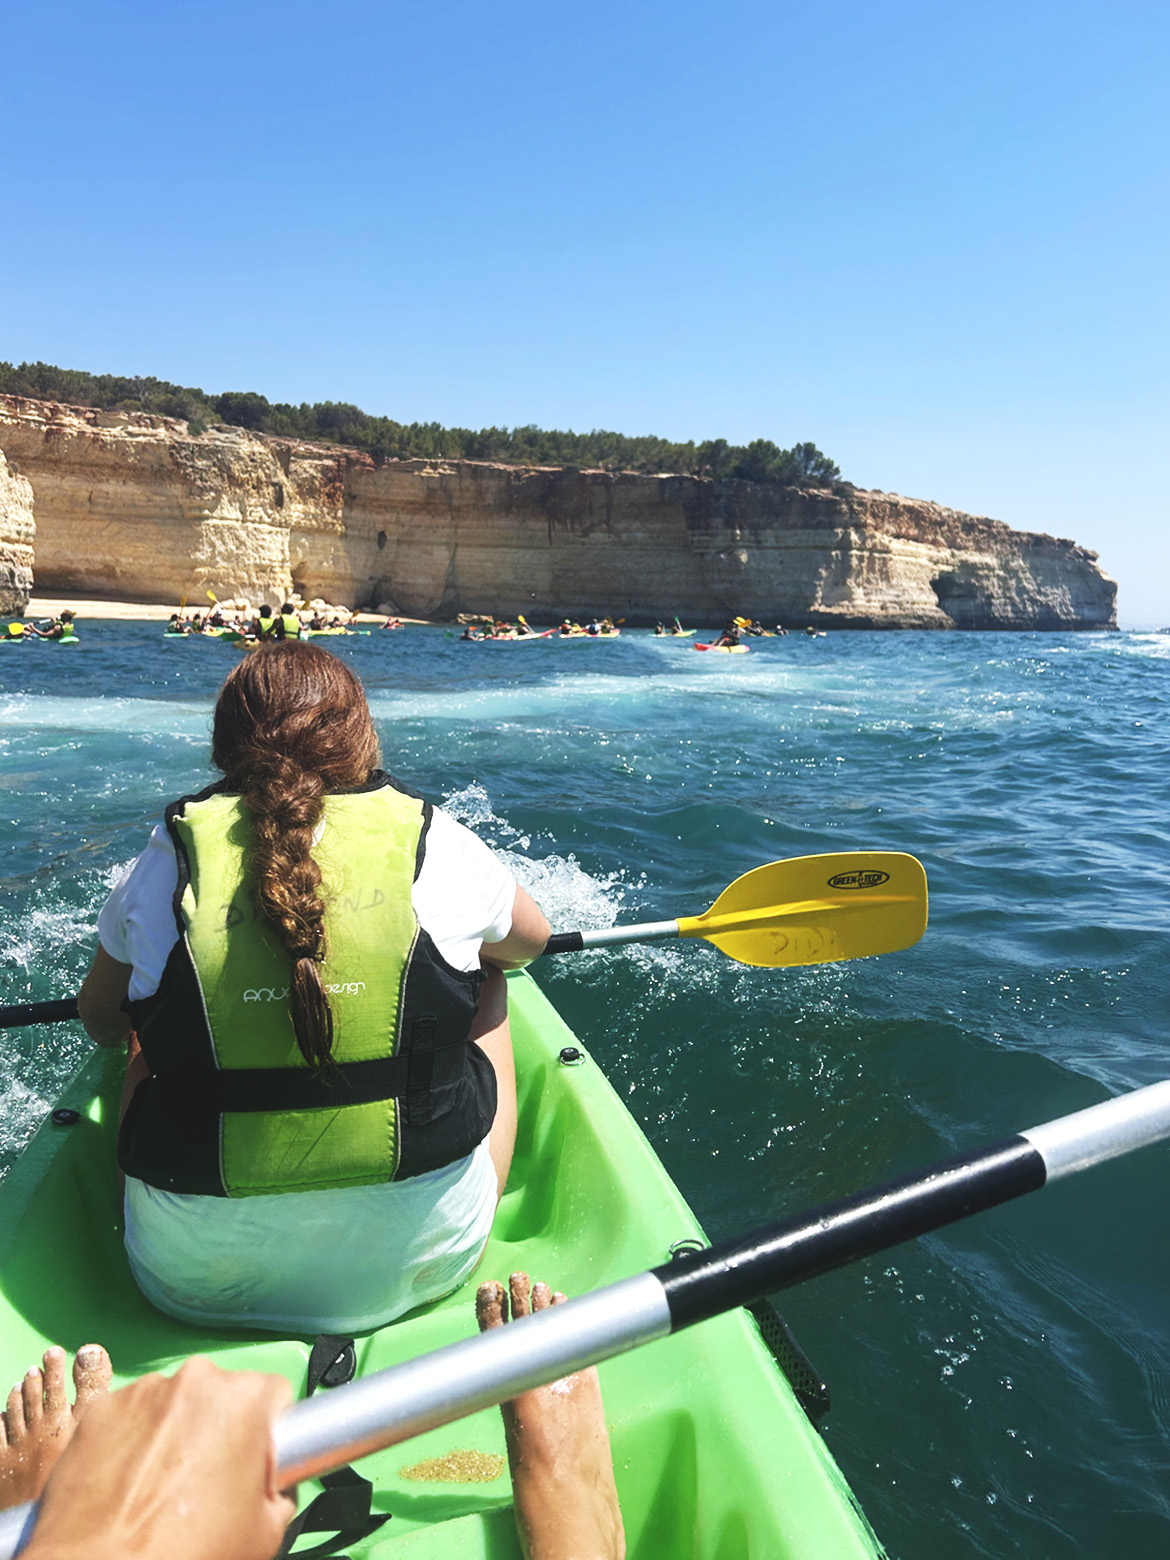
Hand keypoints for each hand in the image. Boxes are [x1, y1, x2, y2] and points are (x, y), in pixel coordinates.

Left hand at [25, 1357, 294, 1559]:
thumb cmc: (183, 1553)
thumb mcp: (265, 1534)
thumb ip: (280, 1492)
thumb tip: (271, 1486)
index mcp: (245, 1399)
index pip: (274, 1396)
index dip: (269, 1432)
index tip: (254, 1460)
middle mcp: (195, 1379)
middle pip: (221, 1394)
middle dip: (217, 1428)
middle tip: (204, 1483)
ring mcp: (143, 1390)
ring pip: (173, 1402)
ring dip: (172, 1432)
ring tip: (159, 1488)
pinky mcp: (101, 1409)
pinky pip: (128, 1418)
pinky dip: (131, 1442)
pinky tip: (126, 1484)